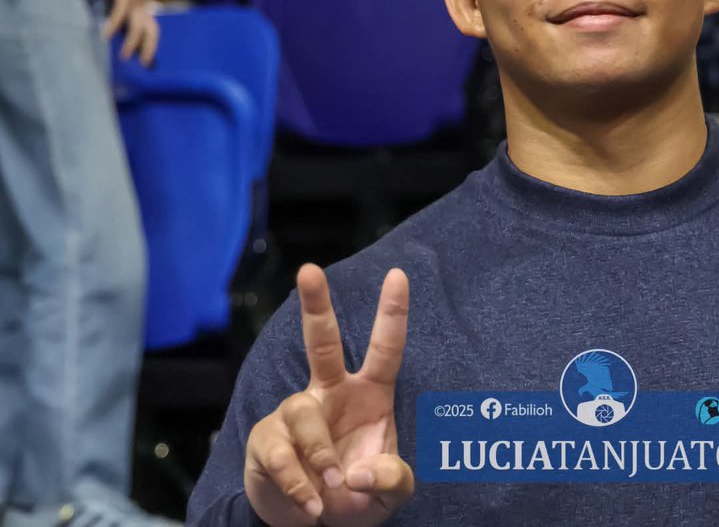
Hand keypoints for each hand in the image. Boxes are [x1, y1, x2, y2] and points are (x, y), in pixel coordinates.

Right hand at [103, 0, 157, 64]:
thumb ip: (126, 10)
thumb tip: (117, 26)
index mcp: (145, 9)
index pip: (153, 30)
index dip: (151, 45)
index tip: (148, 61)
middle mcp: (143, 7)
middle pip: (152, 31)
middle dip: (149, 48)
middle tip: (145, 65)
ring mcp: (135, 2)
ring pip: (137, 27)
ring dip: (131, 43)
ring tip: (124, 56)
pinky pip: (120, 14)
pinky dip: (114, 25)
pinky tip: (107, 34)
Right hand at [245, 265, 414, 526]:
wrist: (317, 523)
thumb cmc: (360, 494)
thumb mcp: (393, 492)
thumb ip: (393, 479)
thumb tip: (358, 470)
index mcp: (370, 394)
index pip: (385, 348)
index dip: (392, 313)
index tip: (398, 274)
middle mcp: (331, 393)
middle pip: (321, 342)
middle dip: (315, 305)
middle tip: (309, 269)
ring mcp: (296, 414)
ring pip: (303, 414)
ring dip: (320, 455)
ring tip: (332, 488)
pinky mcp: (267, 440)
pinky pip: (280, 454)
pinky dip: (298, 483)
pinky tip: (312, 503)